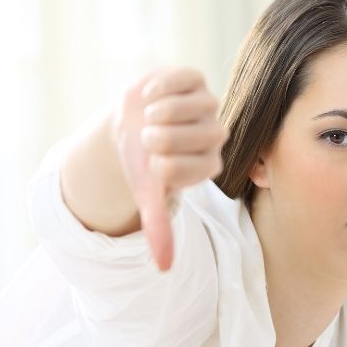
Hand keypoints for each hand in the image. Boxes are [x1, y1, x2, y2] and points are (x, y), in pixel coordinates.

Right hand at [111, 67, 225, 270]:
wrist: (130, 123)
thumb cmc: (142, 161)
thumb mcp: (147, 193)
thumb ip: (158, 225)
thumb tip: (164, 268)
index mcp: (209, 164)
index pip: (201, 167)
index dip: (167, 164)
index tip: (152, 164)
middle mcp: (216, 134)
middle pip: (204, 136)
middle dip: (164, 138)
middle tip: (148, 139)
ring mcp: (207, 105)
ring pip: (197, 105)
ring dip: (162, 112)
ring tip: (148, 118)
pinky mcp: (194, 80)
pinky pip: (186, 78)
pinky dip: (161, 87)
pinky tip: (149, 96)